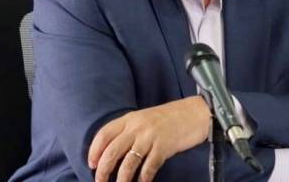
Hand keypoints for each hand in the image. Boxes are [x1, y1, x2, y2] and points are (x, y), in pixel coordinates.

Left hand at [87, 96, 210, 181]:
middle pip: (112, 151)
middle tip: (100, 181)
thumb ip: (130, 130)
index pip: (104, 134)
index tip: (92, 164)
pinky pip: (148, 168)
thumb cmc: (170, 117)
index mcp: (130, 118)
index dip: (94, 150)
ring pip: (128, 163)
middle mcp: (137, 127)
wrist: (195, 113)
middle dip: (103, 170)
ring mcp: (150, 137)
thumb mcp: (145, 118)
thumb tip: (114, 150)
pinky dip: (143, 179)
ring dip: (122, 179)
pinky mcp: (164, 147)